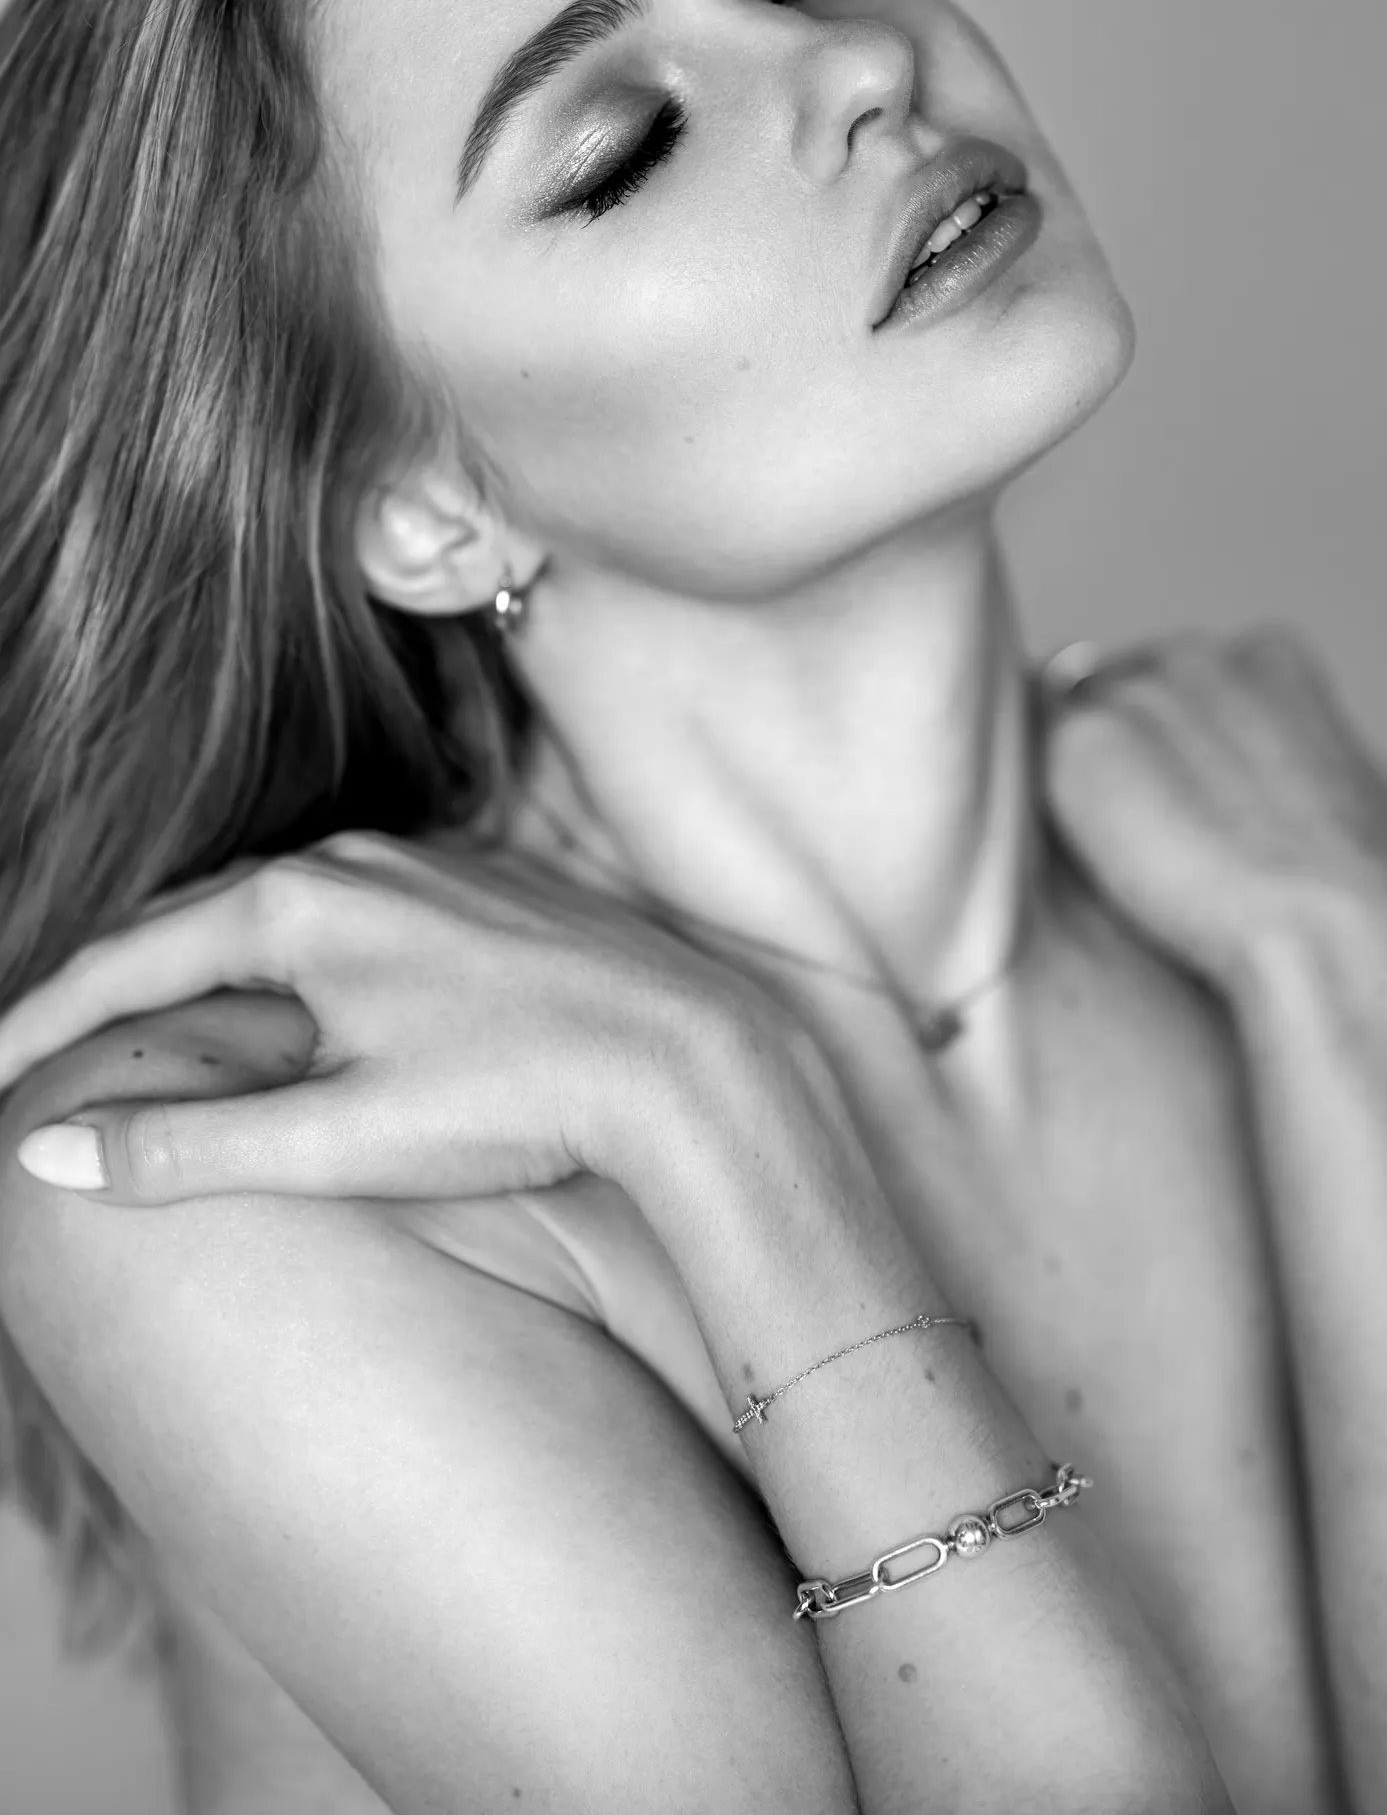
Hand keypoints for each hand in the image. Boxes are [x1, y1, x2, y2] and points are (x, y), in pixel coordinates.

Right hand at [1, 830, 809, 1205]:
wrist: (688, 1058)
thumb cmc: (521, 1098)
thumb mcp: (341, 1137)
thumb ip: (189, 1145)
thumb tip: (48, 1157)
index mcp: (296, 910)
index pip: (125, 959)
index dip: (42, 1019)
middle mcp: (350, 862)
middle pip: (187, 913)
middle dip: (107, 978)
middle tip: (46, 1045)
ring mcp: (422, 863)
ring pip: (270, 902)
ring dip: (197, 955)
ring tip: (151, 1017)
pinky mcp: (479, 883)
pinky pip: (344, 901)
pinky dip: (283, 944)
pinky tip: (295, 989)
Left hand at [1041, 626, 1386, 993]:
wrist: (1339, 944)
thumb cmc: (1376, 902)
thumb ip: (1363, 769)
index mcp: (1273, 659)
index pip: (1174, 680)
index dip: (1171, 753)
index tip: (1191, 815)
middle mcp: (1197, 654)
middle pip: (1110, 689)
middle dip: (1118, 760)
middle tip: (1153, 846)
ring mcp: (1135, 689)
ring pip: (1062, 724)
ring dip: (1079, 787)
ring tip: (1127, 862)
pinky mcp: (1080, 740)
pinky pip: (1030, 762)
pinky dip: (1050, 813)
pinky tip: (1093, 862)